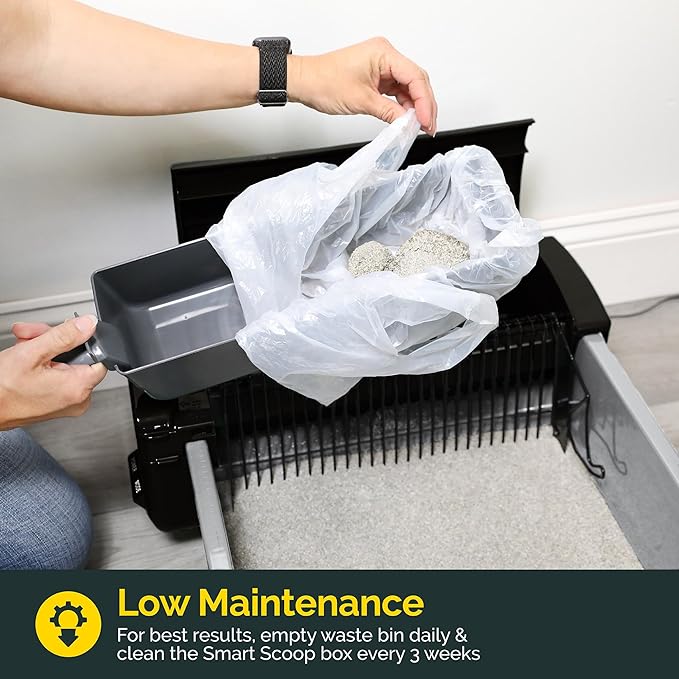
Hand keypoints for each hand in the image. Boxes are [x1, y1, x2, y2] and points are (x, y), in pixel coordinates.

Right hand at [0, 315, 107, 429]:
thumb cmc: (0, 391)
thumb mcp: (32, 353)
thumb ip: (64, 335)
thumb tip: (87, 324)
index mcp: (78, 388)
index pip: (99, 355)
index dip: (82, 339)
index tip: (65, 332)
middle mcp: (77, 399)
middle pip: (78, 356)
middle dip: (53, 340)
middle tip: (31, 336)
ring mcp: (67, 403)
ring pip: (65, 363)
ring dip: (44, 349)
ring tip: (22, 345)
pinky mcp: (56, 403)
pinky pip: (58, 376)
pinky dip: (43, 364)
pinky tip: (26, 357)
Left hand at [289, 37, 436, 133]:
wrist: (305, 82)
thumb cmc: (324, 82)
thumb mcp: (361, 101)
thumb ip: (389, 112)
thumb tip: (407, 123)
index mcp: (384, 53)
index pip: (415, 77)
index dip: (424, 101)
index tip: (426, 121)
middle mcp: (385, 56)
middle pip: (416, 81)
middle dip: (424, 105)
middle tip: (429, 126)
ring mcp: (382, 66)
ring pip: (408, 87)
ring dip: (415, 107)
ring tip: (419, 127)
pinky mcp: (377, 77)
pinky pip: (397, 91)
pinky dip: (403, 106)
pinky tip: (406, 119)